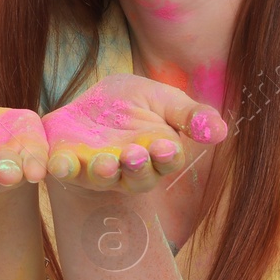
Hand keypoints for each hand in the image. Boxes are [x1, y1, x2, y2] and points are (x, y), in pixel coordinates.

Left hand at [41, 74, 227, 193]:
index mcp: (157, 154)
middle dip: (135, 168)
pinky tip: (58, 163)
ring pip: (102, 179)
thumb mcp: (163, 100)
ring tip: (104, 161)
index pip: (167, 161)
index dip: (166, 156)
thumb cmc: (134, 103)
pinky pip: (64, 171)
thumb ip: (190, 115)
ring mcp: (96, 171)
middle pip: (137, 178)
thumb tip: (221, 131)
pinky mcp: (68, 164)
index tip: (165, 146)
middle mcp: (128, 170)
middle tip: (134, 154)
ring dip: (103, 173)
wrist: (90, 102)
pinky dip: (61, 169)